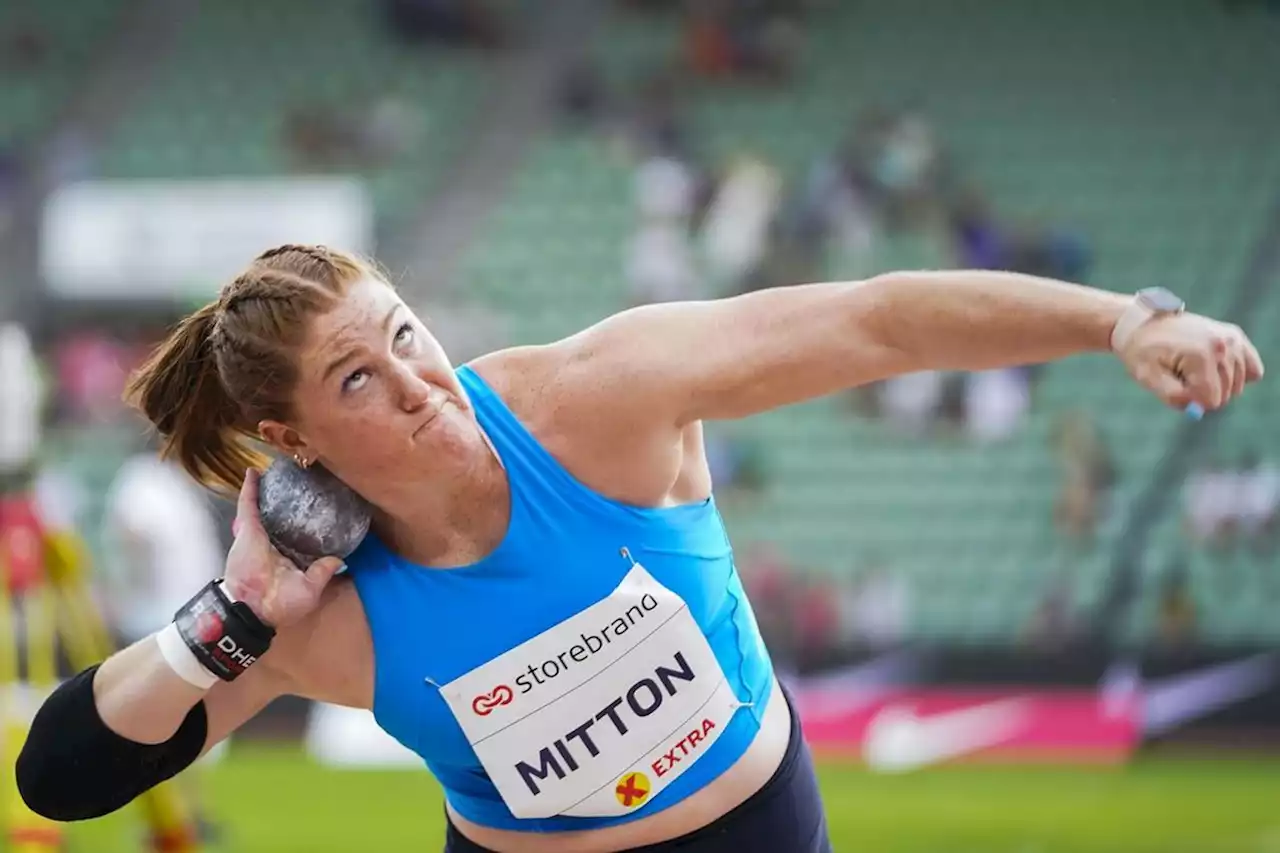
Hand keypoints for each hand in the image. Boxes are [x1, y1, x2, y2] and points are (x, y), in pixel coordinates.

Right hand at [223, 468, 344, 627]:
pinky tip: (254, 472)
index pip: (300, 536)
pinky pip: (248, 503)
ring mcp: (261, 534)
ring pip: (266, 506)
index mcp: (290, 558)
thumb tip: (339, 559)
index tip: (323, 506)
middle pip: (283, 517)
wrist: (253, 606)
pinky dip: (250, 488)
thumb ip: (323, 572)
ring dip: (270, 489)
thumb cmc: (282, 603)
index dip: (309, 523)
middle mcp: (275, 544)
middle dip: (290, 500)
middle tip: (301, 481)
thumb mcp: (311, 589)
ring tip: (280, 471)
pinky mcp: (248, 528)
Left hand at [1119, 313, 1263, 411]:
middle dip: (1202, 392)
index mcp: (1201, 355)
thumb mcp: (1147, 377)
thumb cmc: (1142, 352)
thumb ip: (1172, 396)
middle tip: (1180, 374)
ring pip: (1237, 386)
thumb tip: (1196, 409)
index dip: (1191, 400)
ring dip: (1214, 383)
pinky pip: (1252, 370)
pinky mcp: (1236, 337)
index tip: (1174, 385)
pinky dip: (1235, 375)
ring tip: (1190, 366)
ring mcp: (1233, 339)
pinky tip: (1215, 368)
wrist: (1142, 324)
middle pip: (1225, 394)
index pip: (1211, 400)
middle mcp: (1223, 345)